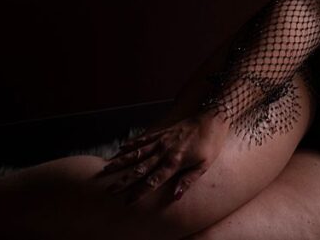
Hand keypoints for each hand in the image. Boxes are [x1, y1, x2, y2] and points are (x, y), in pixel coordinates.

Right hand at [99, 114, 227, 203]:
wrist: (213, 117)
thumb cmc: (211, 143)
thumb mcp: (204, 165)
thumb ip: (188, 180)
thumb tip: (175, 196)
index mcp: (175, 162)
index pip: (153, 181)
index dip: (140, 192)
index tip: (128, 201)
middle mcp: (164, 151)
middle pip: (141, 168)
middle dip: (124, 179)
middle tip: (110, 189)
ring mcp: (162, 140)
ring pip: (137, 152)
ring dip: (122, 161)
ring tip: (107, 168)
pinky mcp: (163, 132)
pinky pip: (144, 139)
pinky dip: (132, 144)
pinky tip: (121, 148)